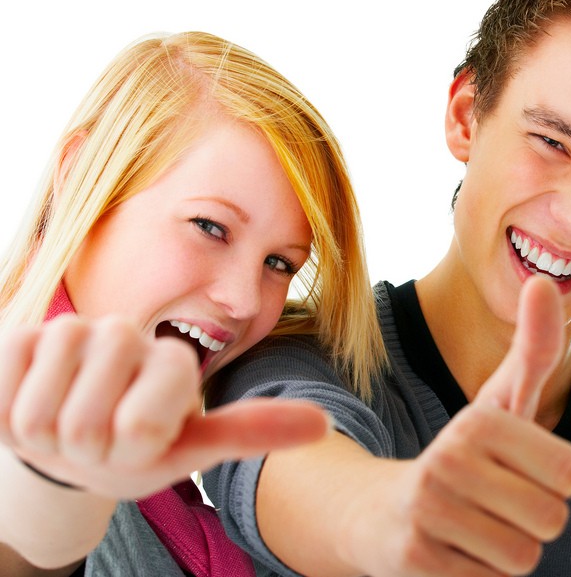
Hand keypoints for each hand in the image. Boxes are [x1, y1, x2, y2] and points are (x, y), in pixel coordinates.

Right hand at [0, 315, 328, 498]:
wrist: (68, 439)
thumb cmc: (135, 448)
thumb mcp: (189, 449)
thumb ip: (249, 431)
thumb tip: (325, 423)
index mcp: (174, 361)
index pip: (142, 425)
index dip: (131, 450)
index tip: (138, 442)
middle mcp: (127, 335)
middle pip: (91, 419)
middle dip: (87, 448)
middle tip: (95, 439)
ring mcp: (70, 333)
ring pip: (41, 409)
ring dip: (46, 435)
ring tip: (64, 424)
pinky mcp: (16, 339)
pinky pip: (0, 389)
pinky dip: (7, 416)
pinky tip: (30, 404)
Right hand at [349, 276, 570, 576]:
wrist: (380, 512)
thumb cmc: (462, 453)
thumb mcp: (501, 400)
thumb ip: (534, 347)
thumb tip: (548, 280)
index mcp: (479, 419)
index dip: (555, 480)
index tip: (519, 468)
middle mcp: (448, 460)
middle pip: (552, 518)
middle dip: (533, 518)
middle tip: (496, 502)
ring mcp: (428, 512)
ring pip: (525, 556)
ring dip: (509, 548)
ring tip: (476, 526)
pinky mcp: (415, 561)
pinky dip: (482, 574)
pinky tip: (454, 551)